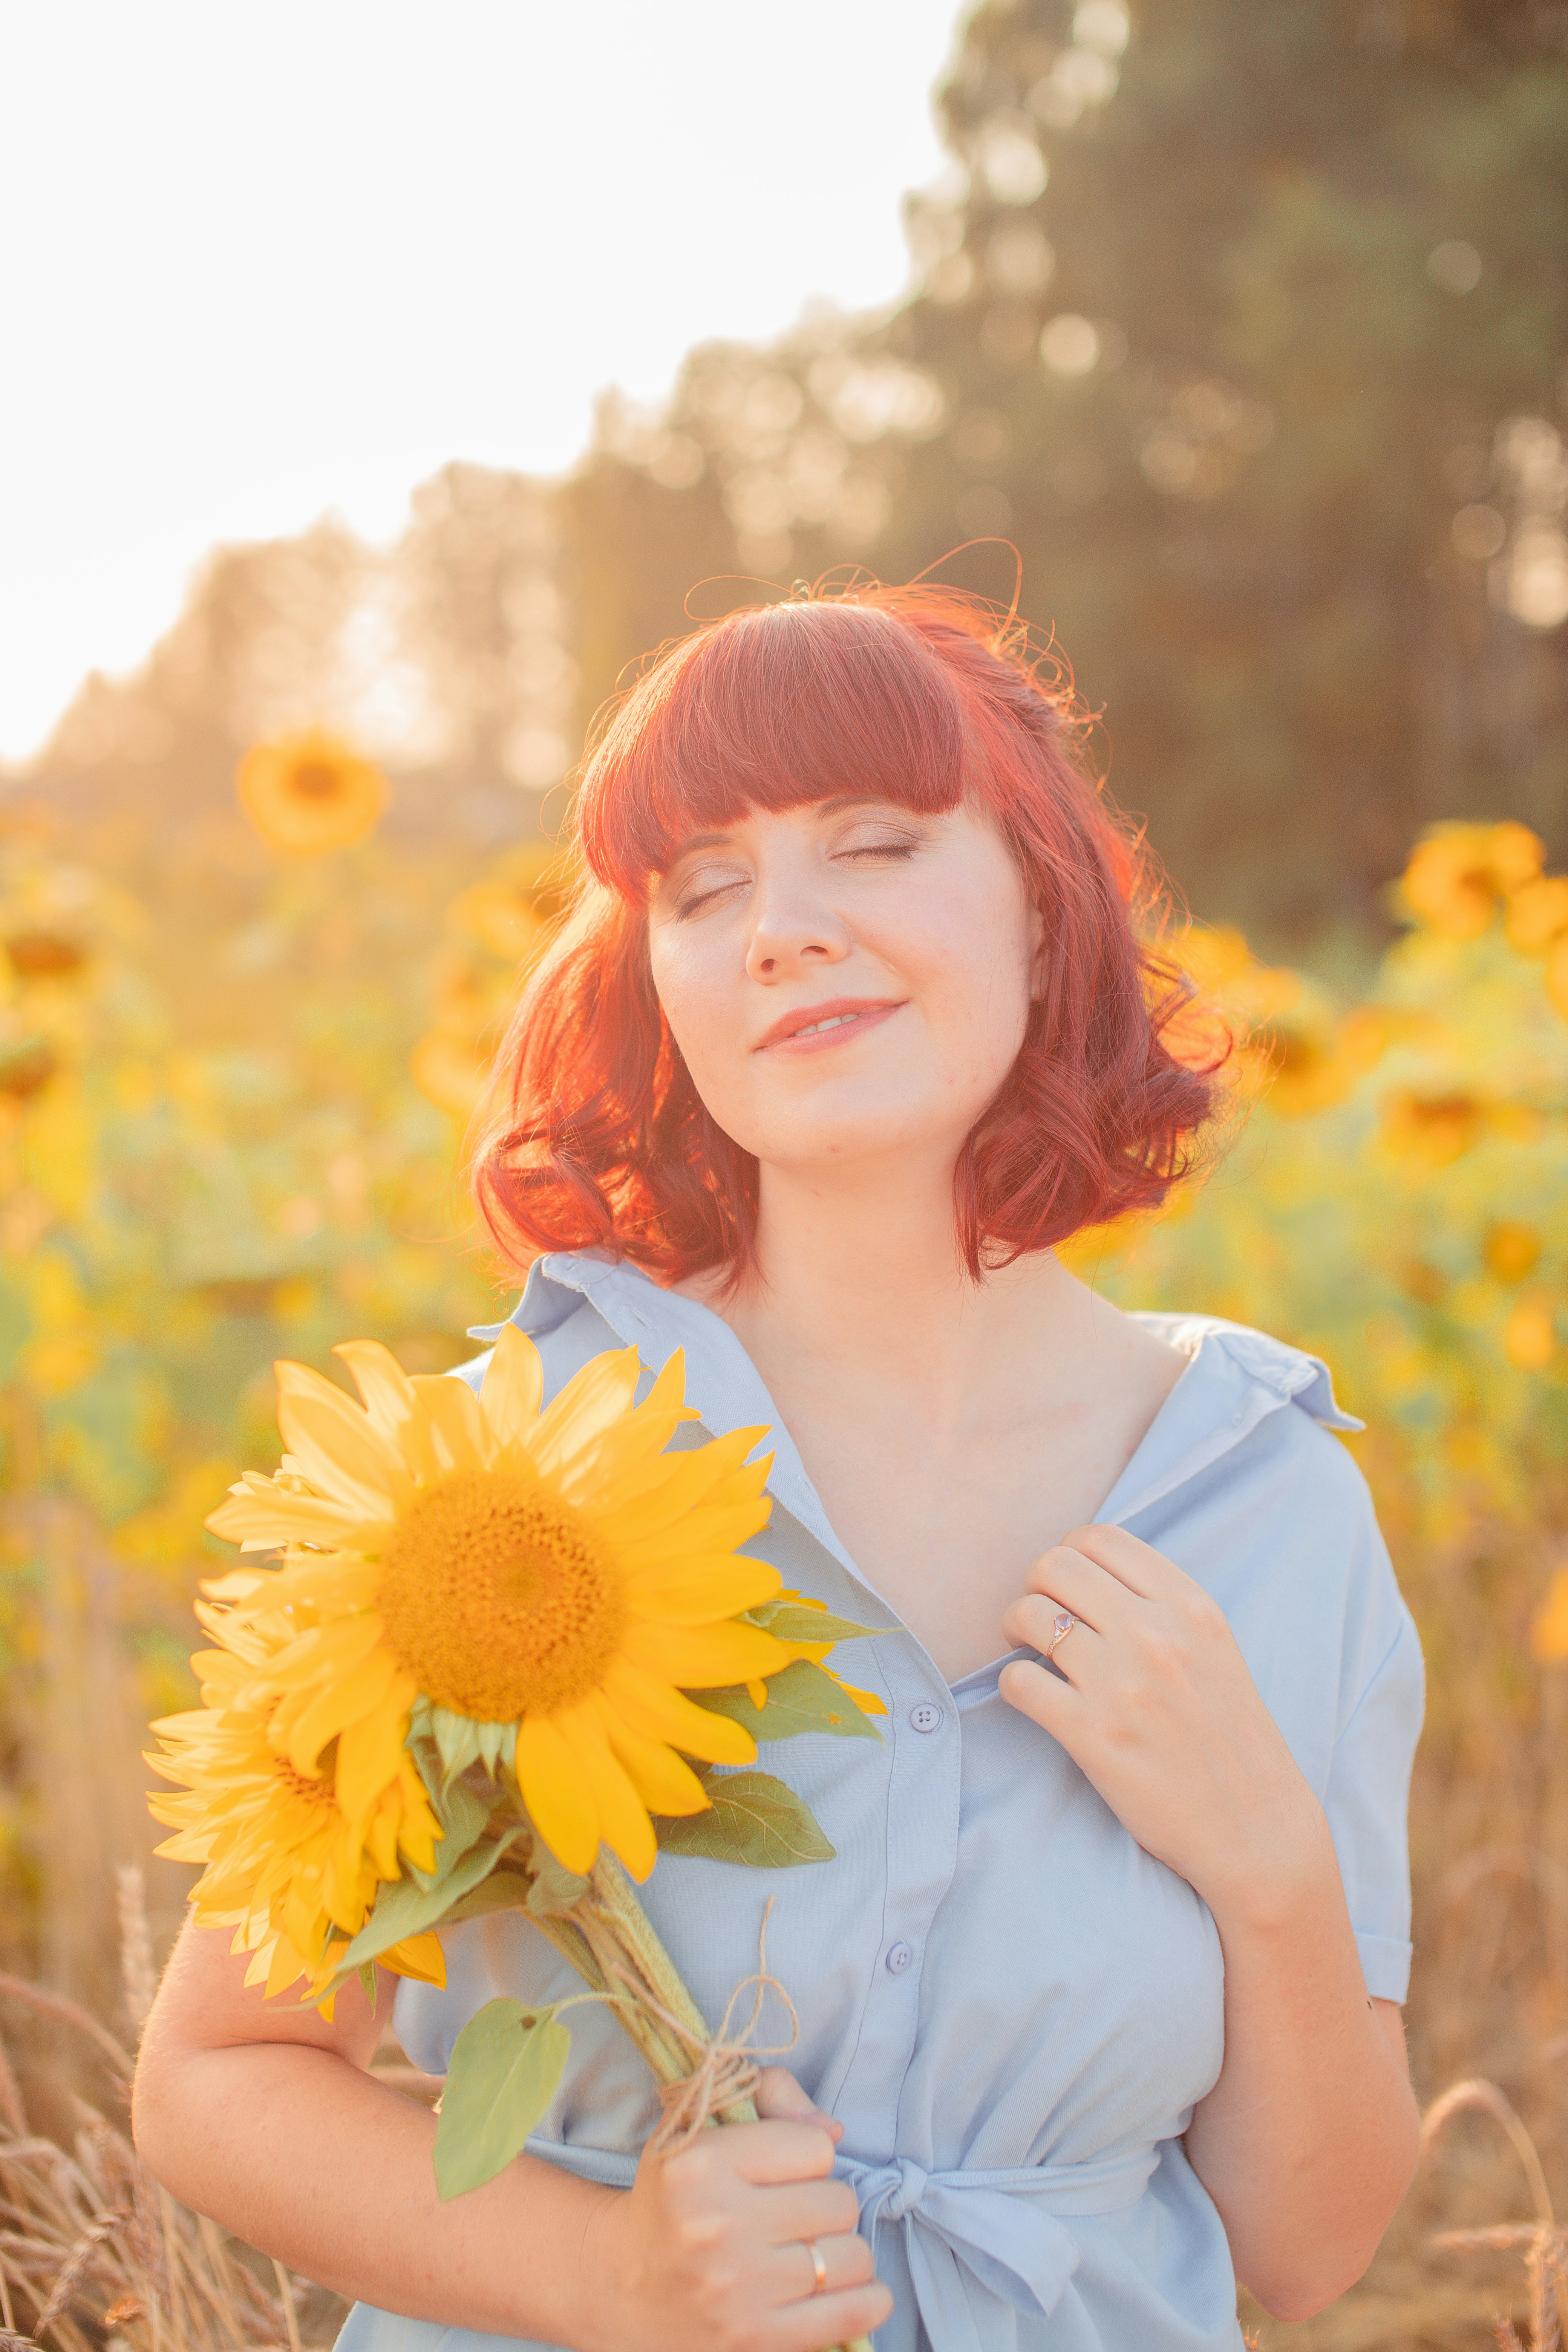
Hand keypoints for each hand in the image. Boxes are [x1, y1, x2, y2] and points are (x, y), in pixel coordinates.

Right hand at [588, 2066, 892, 2351]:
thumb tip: (834, 2132)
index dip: (806, 2159)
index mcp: (700, 2163)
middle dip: (824, 2208)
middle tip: (792, 2219)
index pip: (816, 2147)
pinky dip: (864, 2301)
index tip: (781, 2175)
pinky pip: (854, 2313)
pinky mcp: (756, 2342)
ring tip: (807, 2254)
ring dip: (841, 2254)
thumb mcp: (703, 2126)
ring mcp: (737, 2292)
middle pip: (840, 2203)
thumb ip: (772, 2095)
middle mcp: (716, 2226)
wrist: (624, 2289)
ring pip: (852, 2257)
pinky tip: (837, 2290)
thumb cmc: (677, 2198)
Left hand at [999, 1525, 1331, 1920]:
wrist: (1255, 1830)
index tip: (1069, 1589)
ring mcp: (1123, 1685)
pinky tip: (1038, 1701)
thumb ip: (1162, 1606)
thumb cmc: (1230, 1739)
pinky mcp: (1093, 1736)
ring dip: (1018, 1633)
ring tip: (1035, 1659)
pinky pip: (1017, 1682)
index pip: (1099, 1538)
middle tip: (1042, 1622)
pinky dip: (1014, 1686)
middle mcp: (1156, 1635)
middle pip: (1054, 1565)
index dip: (1068, 1556)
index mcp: (1191, 1607)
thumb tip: (1087, 1574)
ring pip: (1028, 1616)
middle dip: (1035, 1587)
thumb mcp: (1214, 1650)